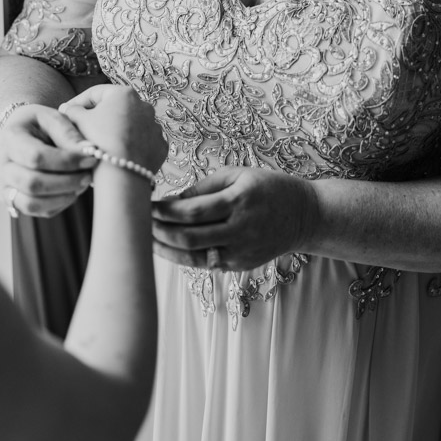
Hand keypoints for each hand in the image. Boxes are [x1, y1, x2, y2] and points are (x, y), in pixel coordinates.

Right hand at [0, 105, 97, 217]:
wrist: (15, 135)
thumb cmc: (37, 124)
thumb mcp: (51, 117)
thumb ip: (68, 134)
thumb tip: (89, 151)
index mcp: (9, 139)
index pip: (36, 157)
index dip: (67, 161)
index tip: (90, 159)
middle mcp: (0, 166)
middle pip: (32, 184)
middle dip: (67, 182)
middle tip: (88, 175)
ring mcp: (3, 187)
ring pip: (31, 204)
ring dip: (62, 197)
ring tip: (82, 184)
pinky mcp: (11, 201)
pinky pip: (36, 211)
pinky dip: (58, 204)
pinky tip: (71, 190)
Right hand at [60, 84, 166, 174]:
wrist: (122, 174)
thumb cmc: (98, 142)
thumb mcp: (79, 121)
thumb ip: (73, 110)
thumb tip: (69, 108)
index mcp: (124, 93)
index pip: (96, 93)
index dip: (78, 102)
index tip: (67, 112)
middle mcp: (144, 105)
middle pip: (115, 108)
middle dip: (99, 116)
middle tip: (82, 129)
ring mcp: (155, 125)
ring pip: (130, 125)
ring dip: (116, 131)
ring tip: (101, 144)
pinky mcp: (160, 145)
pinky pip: (142, 142)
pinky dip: (131, 145)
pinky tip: (118, 154)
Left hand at [152, 167, 316, 271]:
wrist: (303, 215)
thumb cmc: (267, 188)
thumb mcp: (238, 175)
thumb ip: (204, 187)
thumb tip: (171, 200)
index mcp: (239, 200)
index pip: (191, 211)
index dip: (163, 211)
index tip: (144, 204)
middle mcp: (240, 229)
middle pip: (188, 237)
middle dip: (158, 232)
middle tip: (136, 223)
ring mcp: (241, 251)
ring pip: (194, 257)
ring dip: (165, 249)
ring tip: (144, 239)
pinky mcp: (241, 265)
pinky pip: (205, 264)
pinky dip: (183, 257)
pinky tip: (166, 248)